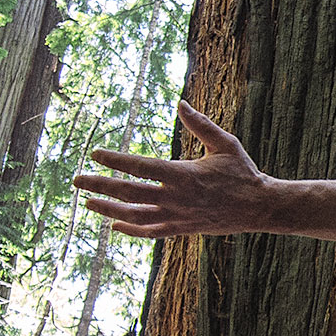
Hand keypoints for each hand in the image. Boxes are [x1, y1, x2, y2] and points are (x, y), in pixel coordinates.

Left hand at [72, 101, 274, 240]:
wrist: (259, 207)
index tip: (96, 153)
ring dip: (108, 210)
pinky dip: (130, 229)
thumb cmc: (242, 172)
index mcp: (184, 174)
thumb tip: (180, 102)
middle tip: (76, 180)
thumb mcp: (225, 143)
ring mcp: (177, 217)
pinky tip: (114, 224)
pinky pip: (150, 232)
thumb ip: (200, 124)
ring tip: (88, 203)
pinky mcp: (182, 229)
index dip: (116, 161)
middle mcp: (176, 198)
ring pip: (135, 216)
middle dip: (100, 186)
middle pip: (129, 193)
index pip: (141, 167)